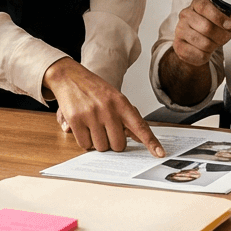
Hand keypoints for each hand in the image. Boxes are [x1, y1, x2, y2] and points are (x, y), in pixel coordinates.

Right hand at [43, 59, 163, 156]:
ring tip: (93, 126)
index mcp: (121, 103)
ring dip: (98, 142)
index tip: (160, 154)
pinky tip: (84, 127)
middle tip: (106, 130)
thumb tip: (140, 138)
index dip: (151, 142)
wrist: (69, 76)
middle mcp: (108, 109)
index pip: (140, 126)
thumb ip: (128, 117)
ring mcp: (92, 115)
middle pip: (118, 145)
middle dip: (113, 142)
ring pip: (101, 147)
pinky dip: (85, 141)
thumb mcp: (115, 98)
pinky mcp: (76, 120)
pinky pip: (85, 144)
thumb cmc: (95, 89)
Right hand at [172, 0, 230, 67]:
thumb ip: (227, 19)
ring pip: (204, 43)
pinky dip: (207, 55)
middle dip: (220, 36)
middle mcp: (186, 15)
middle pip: (207, 27)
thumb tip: (228, 24)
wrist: (196, 42)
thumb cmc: (210, 27)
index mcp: (197, 4)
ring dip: (213, 46)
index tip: (229, 25)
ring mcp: (180, 30)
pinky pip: (199, 54)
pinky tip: (205, 50)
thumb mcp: (221, 19)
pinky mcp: (178, 46)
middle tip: (223, 38)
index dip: (219, 17)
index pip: (205, 7)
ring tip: (213, 44)